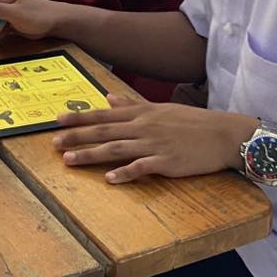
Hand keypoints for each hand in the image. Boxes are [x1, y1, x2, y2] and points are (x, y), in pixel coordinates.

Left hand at [53, 95, 256, 183]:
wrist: (224, 134)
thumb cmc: (192, 122)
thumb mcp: (160, 109)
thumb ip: (132, 104)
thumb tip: (109, 97)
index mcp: (141, 113)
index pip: (103, 114)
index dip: (79, 118)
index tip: (57, 121)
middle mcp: (143, 126)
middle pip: (103, 131)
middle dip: (76, 137)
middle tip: (53, 143)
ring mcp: (154, 144)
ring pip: (116, 148)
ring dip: (90, 155)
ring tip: (69, 160)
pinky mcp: (167, 162)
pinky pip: (142, 167)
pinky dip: (125, 173)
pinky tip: (110, 179)